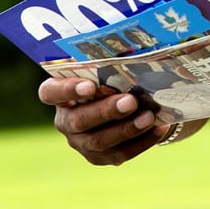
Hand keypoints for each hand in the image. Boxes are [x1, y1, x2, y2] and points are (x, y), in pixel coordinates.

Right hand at [38, 77, 167, 165]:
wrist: (123, 105)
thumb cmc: (111, 78)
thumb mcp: (106, 69)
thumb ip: (110, 64)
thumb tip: (131, 51)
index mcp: (59, 94)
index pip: (51, 92)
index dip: (68, 90)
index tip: (90, 86)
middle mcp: (65, 121)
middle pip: (79, 120)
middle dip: (107, 111)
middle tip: (130, 101)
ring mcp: (80, 142)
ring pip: (99, 141)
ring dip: (127, 129)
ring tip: (148, 117)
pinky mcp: (99, 157)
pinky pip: (119, 154)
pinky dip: (142, 141)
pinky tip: (159, 128)